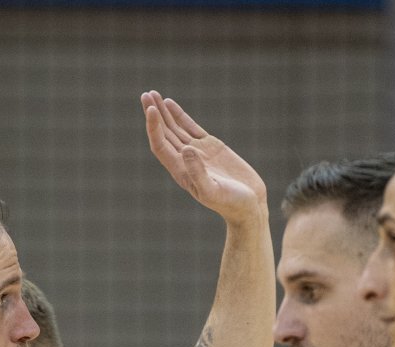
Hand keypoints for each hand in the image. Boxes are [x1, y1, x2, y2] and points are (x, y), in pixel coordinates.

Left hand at [142, 90, 266, 223]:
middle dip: (153, 114)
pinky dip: (180, 115)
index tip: (151, 109)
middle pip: (163, 133)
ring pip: (175, 128)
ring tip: (152, 94)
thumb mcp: (213, 191)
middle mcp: (184, 159)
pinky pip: (190, 127)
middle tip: (145, 95)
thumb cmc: (231, 203)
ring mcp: (197, 152)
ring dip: (163, 112)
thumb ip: (198, 173)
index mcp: (180, 170)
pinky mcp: (211, 146)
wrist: (249, 205)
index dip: (154, 127)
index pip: (161, 145)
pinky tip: (170, 104)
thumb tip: (186, 149)